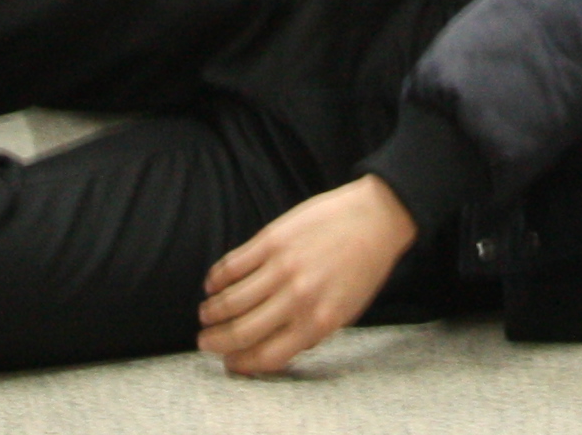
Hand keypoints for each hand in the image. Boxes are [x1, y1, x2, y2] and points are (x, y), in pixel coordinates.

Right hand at [196, 175, 416, 376]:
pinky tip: (213, 283)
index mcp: (318, 323)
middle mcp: (297, 299)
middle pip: (242, 332)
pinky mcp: (272, 239)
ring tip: (207, 314)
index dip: (240, 364)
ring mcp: (282, 268)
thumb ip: (311, 333)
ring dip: (212, 311)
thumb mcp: (345, 313)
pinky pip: (233, 265)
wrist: (376, 218)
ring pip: (232, 300)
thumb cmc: (363, 268)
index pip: (267, 356)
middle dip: (217, 342)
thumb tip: (275, 348)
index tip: (228, 363)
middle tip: (205, 342)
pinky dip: (217, 278)